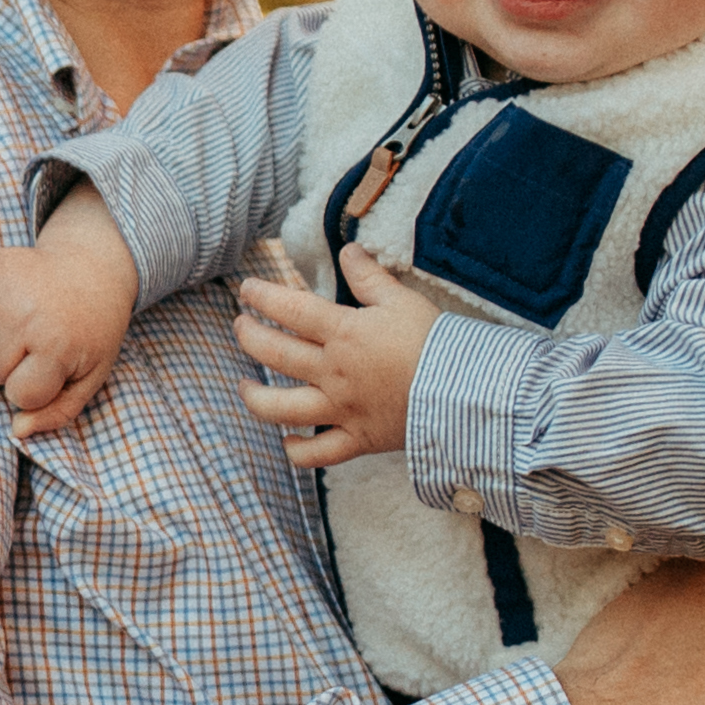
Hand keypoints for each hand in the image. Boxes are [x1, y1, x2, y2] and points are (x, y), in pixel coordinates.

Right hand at [0, 198, 141, 434]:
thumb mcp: (91, 376)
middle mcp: (26, 312)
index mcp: (56, 344)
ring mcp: (4, 284)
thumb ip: (57, 411)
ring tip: (11, 328)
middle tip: (34, 344)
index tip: (51, 369)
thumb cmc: (92, 330)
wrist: (94, 269)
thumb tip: (16, 430)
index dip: (33, 388)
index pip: (18, 394)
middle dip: (10, 365)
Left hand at [232, 252, 440, 471]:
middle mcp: (333, 373)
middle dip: (249, 337)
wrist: (464, 394)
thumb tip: (348, 251)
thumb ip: (370, 278)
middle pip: (275, 354)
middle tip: (240, 325)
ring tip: (243, 385)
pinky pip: (317, 453)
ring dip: (255, 397)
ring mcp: (341, 409)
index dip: (263, 296)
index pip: (291, 309)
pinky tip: (286, 441)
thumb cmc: (435, 343)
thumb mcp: (403, 300)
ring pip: (281, 408)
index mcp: (344, 333)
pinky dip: (298, 451)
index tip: (247, 289)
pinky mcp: (357, 439)